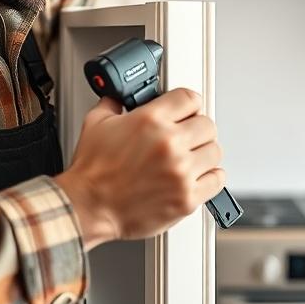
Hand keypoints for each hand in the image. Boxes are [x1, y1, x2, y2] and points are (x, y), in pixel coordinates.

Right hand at [54, 87, 225, 248]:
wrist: (88, 206)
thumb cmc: (91, 172)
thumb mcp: (96, 123)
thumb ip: (113, 103)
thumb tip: (119, 97)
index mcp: (151, 120)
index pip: (190, 98)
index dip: (187, 103)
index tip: (186, 111)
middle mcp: (170, 144)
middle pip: (207, 124)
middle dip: (196, 128)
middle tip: (187, 135)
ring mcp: (181, 172)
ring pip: (214, 151)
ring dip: (204, 153)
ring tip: (191, 157)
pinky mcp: (187, 198)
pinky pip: (217, 180)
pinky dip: (210, 177)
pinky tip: (197, 176)